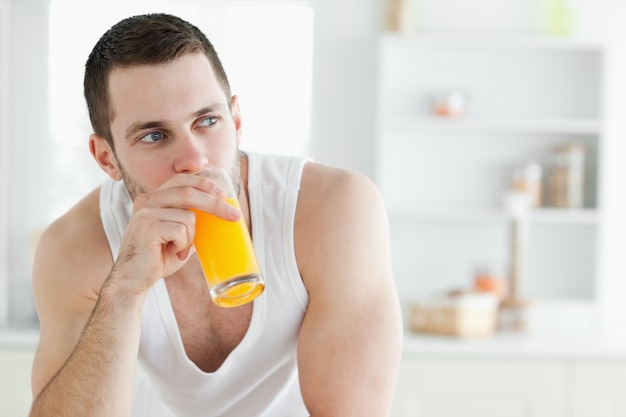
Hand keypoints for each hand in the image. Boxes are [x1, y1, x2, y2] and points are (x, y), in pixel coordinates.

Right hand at [108, 172, 241, 295]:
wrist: (134, 279)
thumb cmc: (158, 258)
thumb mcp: (179, 234)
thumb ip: (192, 221)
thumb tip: (222, 214)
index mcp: (154, 198)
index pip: (181, 180)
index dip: (204, 183)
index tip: (224, 194)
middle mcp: (147, 200)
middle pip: (189, 193)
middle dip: (216, 204)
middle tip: (235, 216)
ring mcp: (145, 213)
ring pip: (188, 217)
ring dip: (191, 237)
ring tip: (178, 248)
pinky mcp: (147, 227)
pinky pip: (181, 230)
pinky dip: (182, 244)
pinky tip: (170, 252)